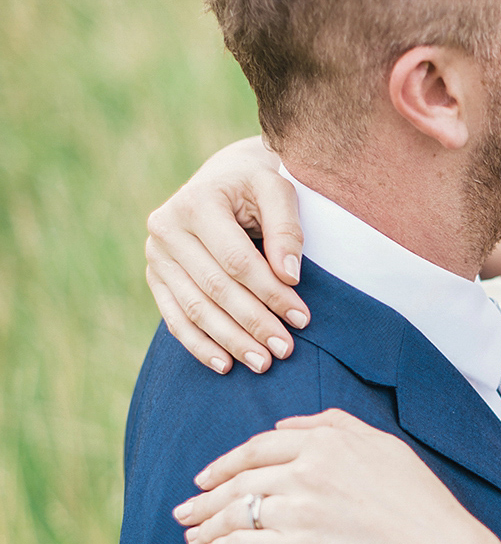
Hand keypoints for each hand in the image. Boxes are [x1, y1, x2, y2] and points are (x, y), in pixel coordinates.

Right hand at [147, 137, 308, 374]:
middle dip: (253, 322)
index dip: (270, 292)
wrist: (224, 178)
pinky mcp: (155, 277)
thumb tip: (289, 276)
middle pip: (215, 288)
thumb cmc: (257, 186)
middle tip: (286, 349)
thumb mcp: (277, 189)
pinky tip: (225, 365)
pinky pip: (175, 318)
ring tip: (263, 364)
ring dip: (230, 341)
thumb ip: (286, 228)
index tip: (302, 318)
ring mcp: (156, 255)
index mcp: (196, 201)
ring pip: (195, 308)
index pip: (237, 260)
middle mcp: (166, 228)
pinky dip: (199, 345)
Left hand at [173, 410, 500, 543]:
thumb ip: (335, 425)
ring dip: (207, 525)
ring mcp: (302, 510)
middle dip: (204, 497)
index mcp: (328, 441)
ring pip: (236, 513)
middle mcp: (309, 469)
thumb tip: (286, 426)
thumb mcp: (386, 446)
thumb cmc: (423, 504)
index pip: (257, 448)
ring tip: (192, 536)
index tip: (205, 477)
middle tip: (183, 511)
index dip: (224, 464)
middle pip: (239, 481)